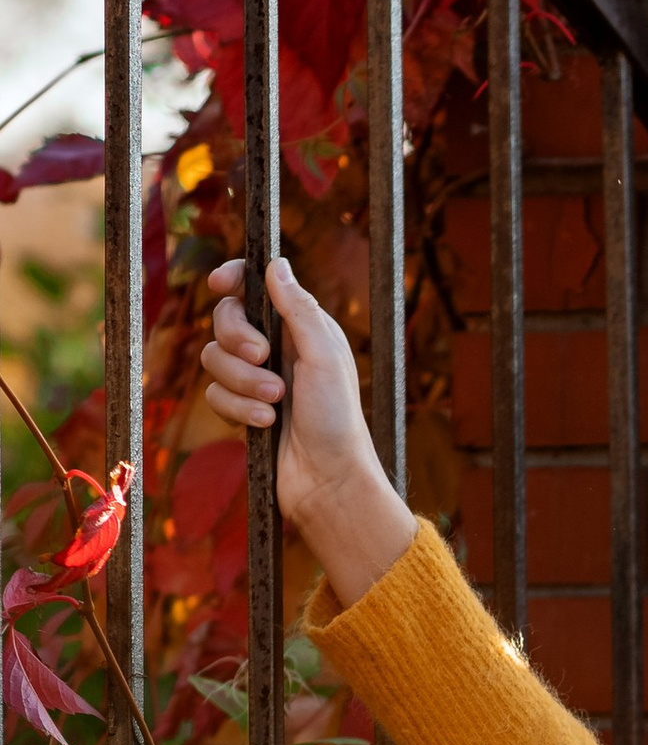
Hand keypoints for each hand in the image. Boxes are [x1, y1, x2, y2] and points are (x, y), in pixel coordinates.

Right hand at [199, 255, 414, 603]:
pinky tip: (265, 424)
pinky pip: (214, 393)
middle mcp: (276, 348)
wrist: (327, 481)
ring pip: (213, 358)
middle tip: (265, 357)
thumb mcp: (325, 357)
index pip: (255, 287)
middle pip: (224, 319)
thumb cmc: (337, 419)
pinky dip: (237, 409)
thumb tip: (277, 264)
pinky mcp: (240, 408)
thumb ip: (299, 309)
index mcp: (301, 327)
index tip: (220, 284)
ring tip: (276, 402)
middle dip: (237, 338)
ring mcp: (256, 378)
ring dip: (243, 381)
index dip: (233, 279)